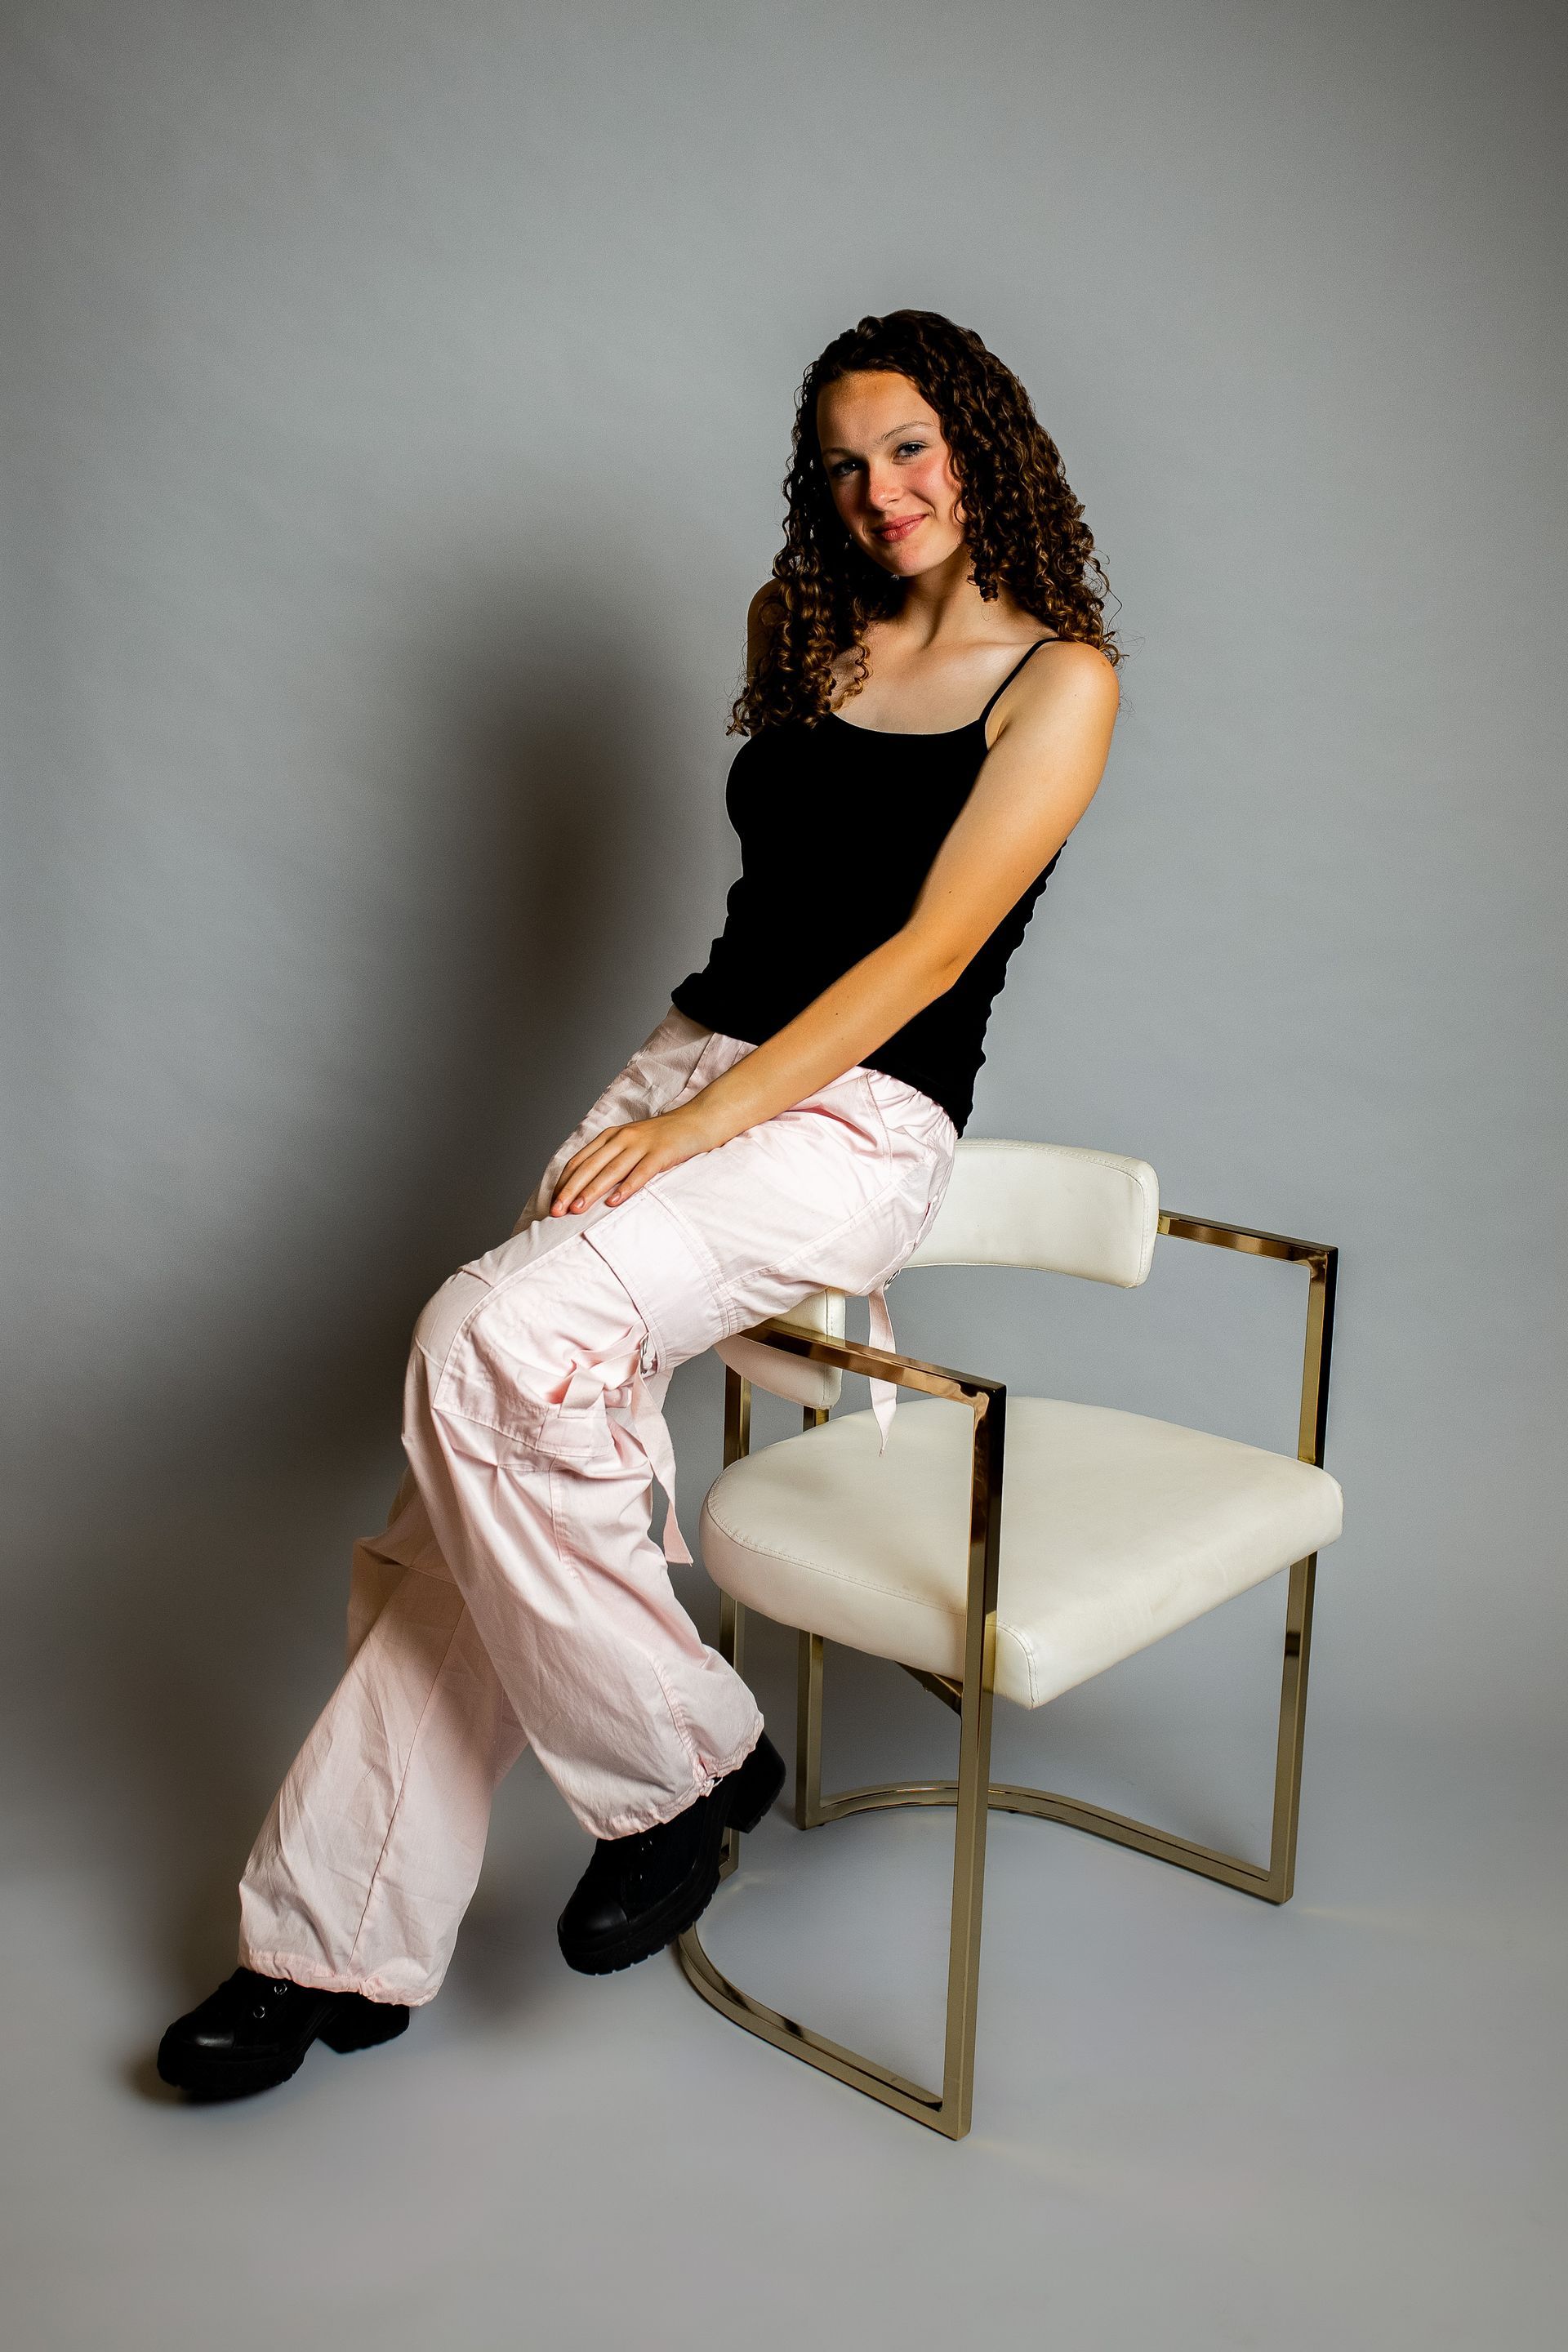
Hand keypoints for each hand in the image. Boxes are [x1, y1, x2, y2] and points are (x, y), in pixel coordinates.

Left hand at [548, 1102, 721, 1217]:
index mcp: (611, 1136)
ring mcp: (642, 1144)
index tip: (553, 1203)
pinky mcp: (662, 1153)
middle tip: (556, 1211)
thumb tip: (589, 1187)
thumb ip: (612, 1159)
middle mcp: (622, 1138)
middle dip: (570, 1190)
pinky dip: (626, 1188)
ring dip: (592, 1191)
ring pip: (611, 1170)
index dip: (564, 1182)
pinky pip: (640, 1173)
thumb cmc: (663, 1138)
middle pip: (590, 1167)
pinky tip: (614, 1202)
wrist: (698, 1120)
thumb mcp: (632, 1144)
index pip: (580, 1160)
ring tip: (577, 1209)